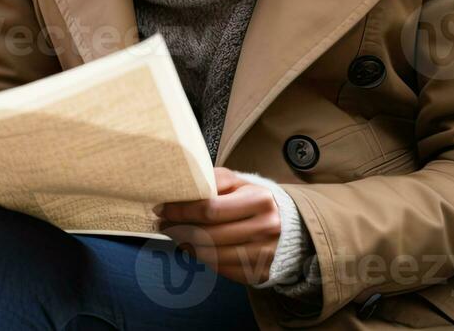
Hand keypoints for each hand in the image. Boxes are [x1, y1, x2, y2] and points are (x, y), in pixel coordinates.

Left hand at [153, 167, 279, 284]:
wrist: (290, 227)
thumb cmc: (256, 201)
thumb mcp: (240, 182)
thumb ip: (214, 181)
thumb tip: (182, 188)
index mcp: (259, 200)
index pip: (210, 209)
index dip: (182, 211)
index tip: (163, 209)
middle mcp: (264, 228)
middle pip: (208, 234)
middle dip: (179, 229)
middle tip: (163, 224)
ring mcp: (263, 254)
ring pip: (212, 254)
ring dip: (186, 245)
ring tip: (174, 235)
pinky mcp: (258, 272)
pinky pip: (221, 268)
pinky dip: (202, 258)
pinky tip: (192, 247)